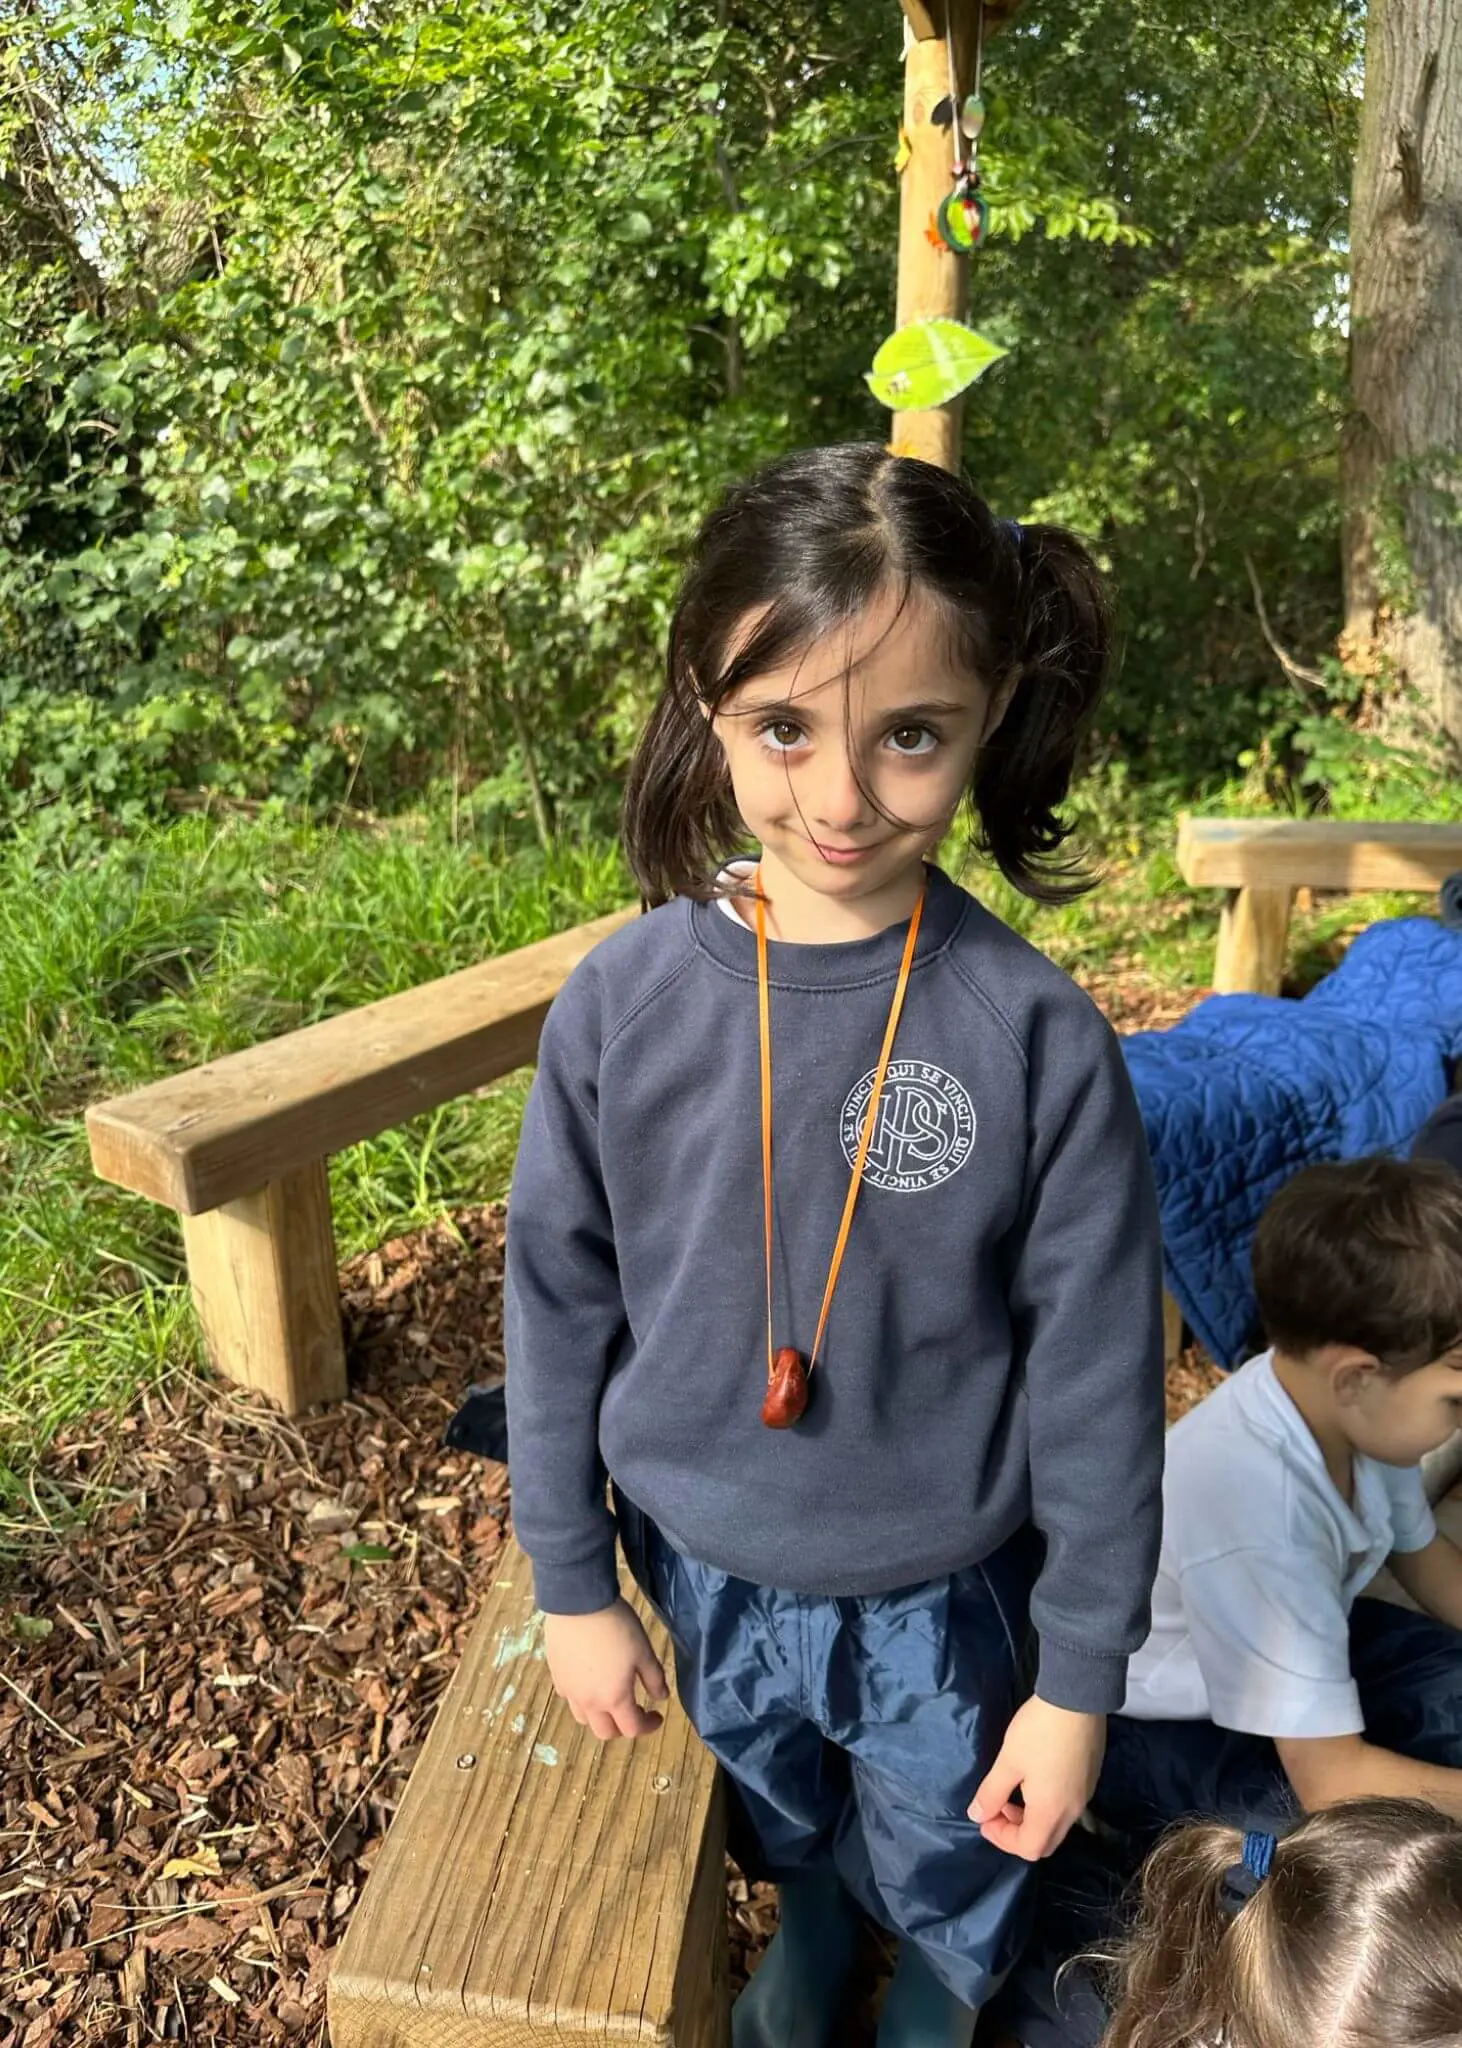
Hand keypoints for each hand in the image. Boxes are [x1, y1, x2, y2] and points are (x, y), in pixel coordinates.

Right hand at [544, 1600, 669, 1739]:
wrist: (579, 1604)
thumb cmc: (617, 1627)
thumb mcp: (644, 1651)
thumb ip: (654, 1678)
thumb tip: (661, 1697)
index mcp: (615, 1698)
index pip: (632, 1728)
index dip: (648, 1725)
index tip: (657, 1716)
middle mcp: (589, 1702)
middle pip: (605, 1732)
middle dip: (622, 1727)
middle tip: (634, 1711)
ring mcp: (570, 1690)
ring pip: (584, 1719)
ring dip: (600, 1717)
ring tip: (610, 1699)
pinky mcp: (557, 1676)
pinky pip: (570, 1698)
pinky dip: (583, 1699)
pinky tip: (589, 1682)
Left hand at [969, 1697, 1105, 1860]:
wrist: (1077, 1698)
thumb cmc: (1038, 1732)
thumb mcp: (1008, 1762)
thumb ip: (991, 1793)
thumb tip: (977, 1816)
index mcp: (1051, 1811)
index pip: (1029, 1848)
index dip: (1002, 1838)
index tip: (985, 1816)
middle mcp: (1073, 1811)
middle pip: (1046, 1842)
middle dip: (1017, 1833)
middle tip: (998, 1808)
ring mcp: (1085, 1795)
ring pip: (1058, 1824)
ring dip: (1032, 1818)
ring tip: (1014, 1790)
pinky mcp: (1090, 1777)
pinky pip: (1067, 1806)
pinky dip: (1047, 1804)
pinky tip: (1036, 1777)